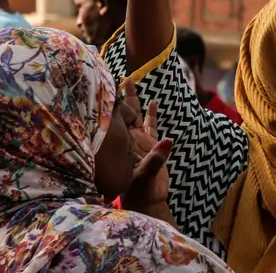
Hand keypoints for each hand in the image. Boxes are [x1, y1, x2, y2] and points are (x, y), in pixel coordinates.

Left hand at [119, 81, 172, 212]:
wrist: (147, 200)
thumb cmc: (139, 191)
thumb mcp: (144, 176)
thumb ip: (156, 159)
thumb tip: (168, 140)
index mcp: (123, 144)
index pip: (115, 120)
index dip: (112, 105)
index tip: (107, 86)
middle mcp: (128, 139)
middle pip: (122, 112)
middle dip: (118, 95)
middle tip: (114, 76)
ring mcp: (139, 140)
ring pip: (134, 114)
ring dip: (133, 99)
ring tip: (129, 81)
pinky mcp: (151, 144)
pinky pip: (150, 124)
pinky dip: (151, 113)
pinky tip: (153, 102)